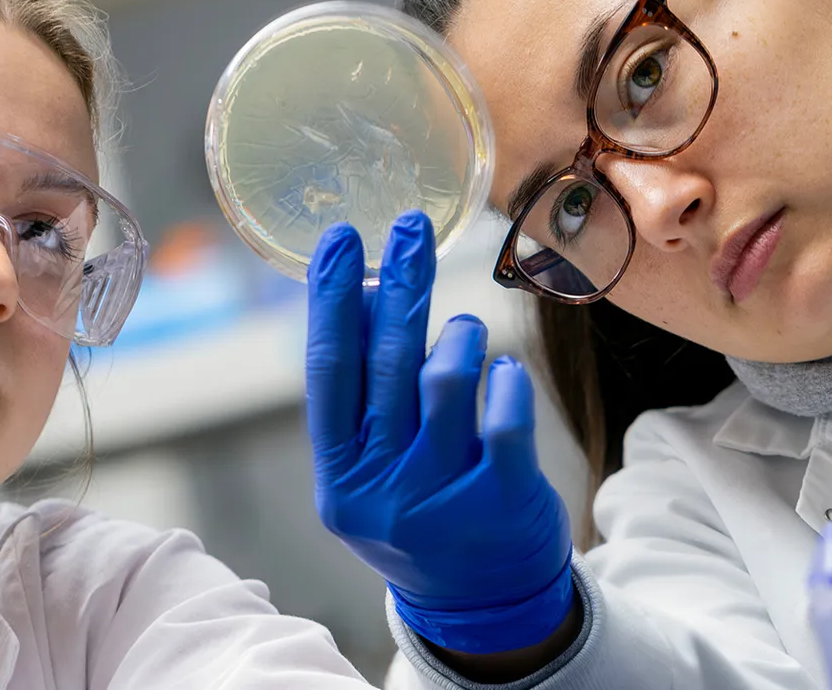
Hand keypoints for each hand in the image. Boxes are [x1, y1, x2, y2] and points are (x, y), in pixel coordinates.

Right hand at [305, 211, 573, 654]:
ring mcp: (440, 498)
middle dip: (399, 285)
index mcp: (340, 476)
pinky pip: (503, 416)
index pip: (327, 372)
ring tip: (464, 331)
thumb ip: (364, 398)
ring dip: (458, 337)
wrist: (483, 604)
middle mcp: (381, 489)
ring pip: (444, 381)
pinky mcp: (501, 500)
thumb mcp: (373, 469)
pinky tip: (501, 372)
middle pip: (386, 365)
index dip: (331, 302)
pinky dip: (503, 380)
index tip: (340, 239)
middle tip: (412, 228)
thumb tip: (361, 294)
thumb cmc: (423, 512)